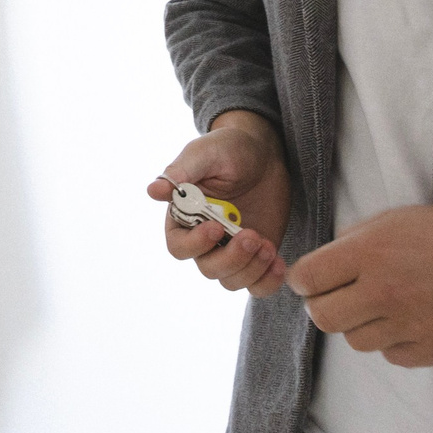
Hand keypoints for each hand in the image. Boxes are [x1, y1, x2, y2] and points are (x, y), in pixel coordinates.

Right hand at [151, 110, 292, 295]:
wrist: (265, 152)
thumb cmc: (229, 148)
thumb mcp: (206, 153)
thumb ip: (183, 171)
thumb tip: (154, 190)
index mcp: (184, 217)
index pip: (179, 246)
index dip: (195, 244)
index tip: (217, 227)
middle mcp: (205, 239)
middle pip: (208, 268)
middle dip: (231, 258)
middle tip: (252, 235)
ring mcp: (232, 250)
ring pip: (232, 280)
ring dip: (251, 269)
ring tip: (268, 246)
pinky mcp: (257, 256)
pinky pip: (257, 284)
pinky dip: (267, 281)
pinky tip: (278, 263)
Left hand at [287, 204, 432, 367]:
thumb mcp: (397, 220)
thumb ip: (353, 241)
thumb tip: (320, 264)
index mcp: (370, 252)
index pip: (307, 278)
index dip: (304, 280)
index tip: (312, 281)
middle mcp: (383, 292)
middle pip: (323, 317)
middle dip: (325, 306)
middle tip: (341, 297)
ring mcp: (406, 326)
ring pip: (354, 341)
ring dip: (362, 325)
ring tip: (386, 306)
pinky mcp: (428, 352)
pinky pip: (390, 355)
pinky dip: (393, 342)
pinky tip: (412, 320)